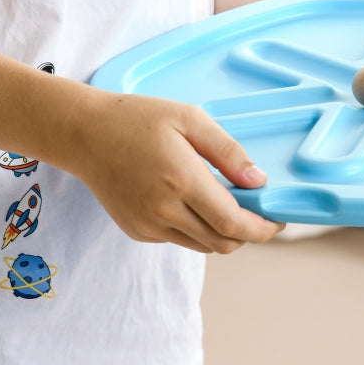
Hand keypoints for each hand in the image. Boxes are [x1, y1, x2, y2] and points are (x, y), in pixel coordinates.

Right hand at [68, 91, 283, 253]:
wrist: (84, 134)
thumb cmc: (139, 118)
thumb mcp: (190, 119)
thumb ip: (228, 152)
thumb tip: (258, 181)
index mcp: (182, 181)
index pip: (233, 223)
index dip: (262, 228)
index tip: (279, 219)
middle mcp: (164, 211)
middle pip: (222, 242)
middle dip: (249, 234)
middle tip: (261, 212)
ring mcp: (148, 225)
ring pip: (203, 246)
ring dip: (224, 233)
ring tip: (231, 204)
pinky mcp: (137, 231)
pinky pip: (179, 239)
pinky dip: (198, 229)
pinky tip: (195, 201)